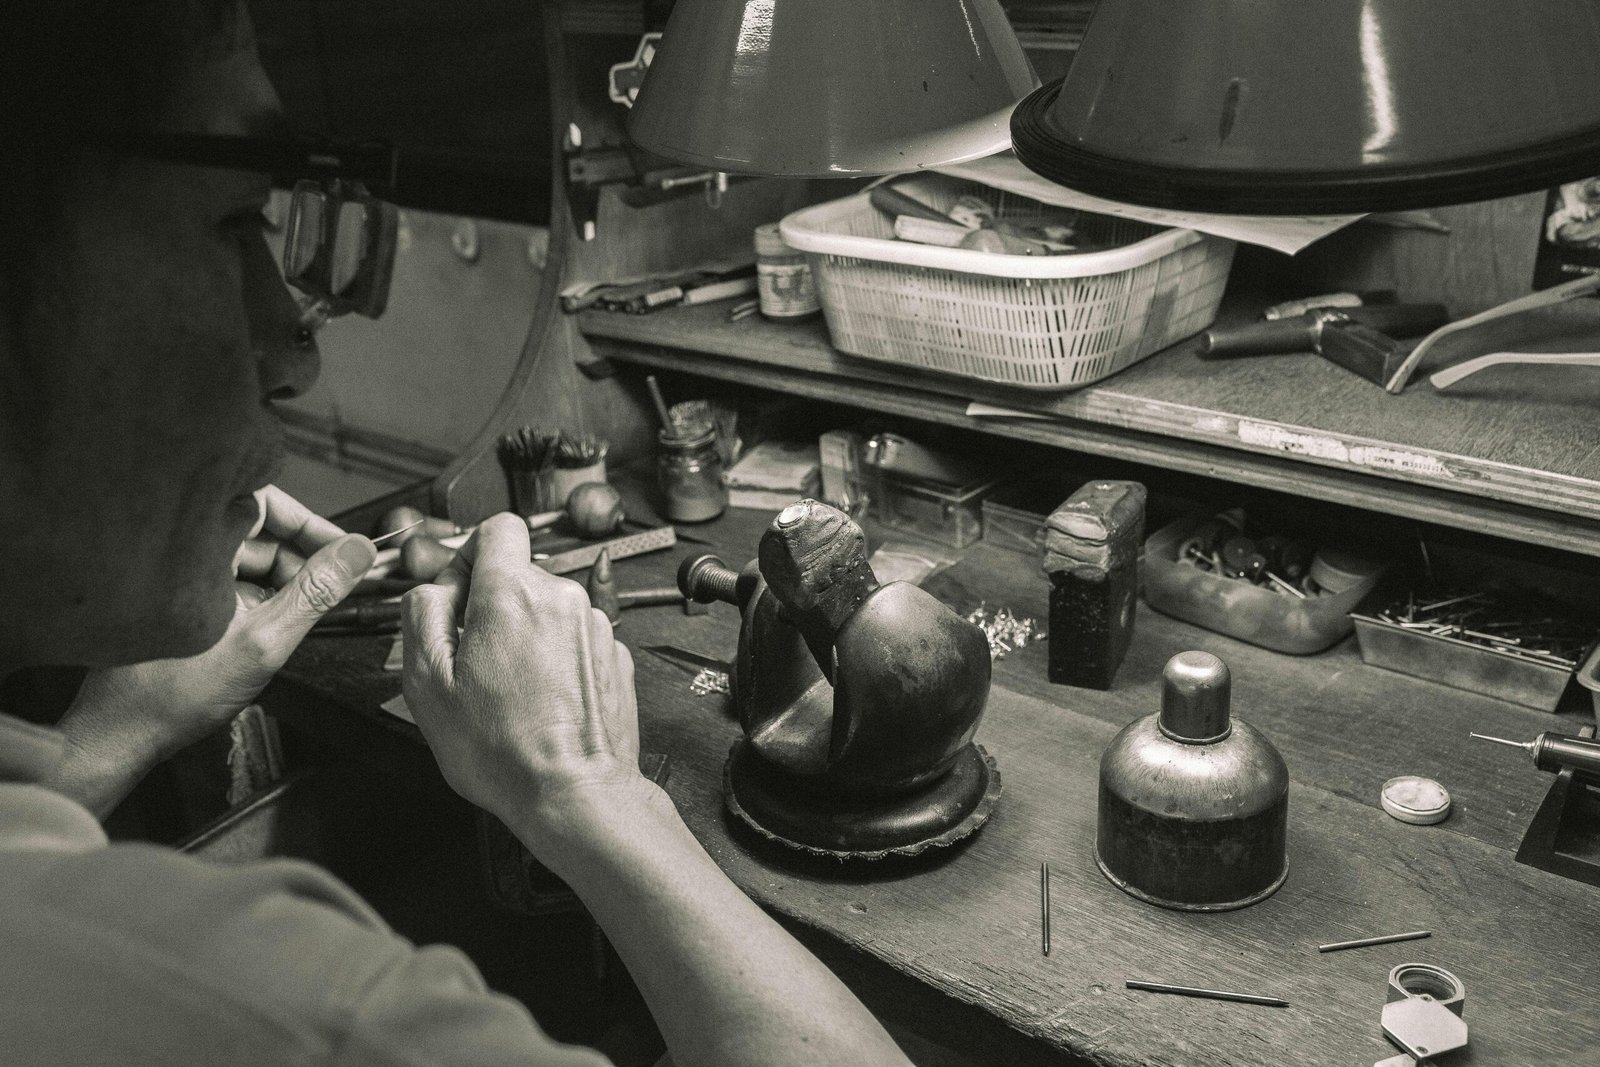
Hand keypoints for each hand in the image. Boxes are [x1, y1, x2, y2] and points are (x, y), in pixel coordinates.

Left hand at [55, 486, 376, 805]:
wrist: (123, 733)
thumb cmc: (172, 693)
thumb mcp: (264, 641)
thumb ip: (316, 592)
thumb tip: (357, 554)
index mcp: (199, 548)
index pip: (265, 502)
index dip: (308, 522)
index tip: (341, 549)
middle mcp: (187, 554)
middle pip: (262, 531)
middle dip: (303, 558)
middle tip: (333, 586)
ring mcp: (185, 577)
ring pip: (251, 559)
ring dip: (284, 581)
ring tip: (298, 617)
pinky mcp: (185, 599)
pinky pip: (235, 582)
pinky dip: (261, 598)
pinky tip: (268, 629)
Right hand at [401, 512, 641, 842]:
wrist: (574, 792)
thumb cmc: (504, 751)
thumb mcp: (427, 682)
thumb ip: (421, 613)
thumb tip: (432, 587)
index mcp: (513, 594)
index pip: (498, 527)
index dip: (470, 554)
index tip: (458, 592)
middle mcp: (562, 598)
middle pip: (519, 574)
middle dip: (491, 605)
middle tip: (471, 659)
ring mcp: (594, 626)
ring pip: (546, 609)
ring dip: (523, 635)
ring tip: (507, 690)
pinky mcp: (614, 654)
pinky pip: (572, 639)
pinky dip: (554, 658)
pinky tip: (540, 700)